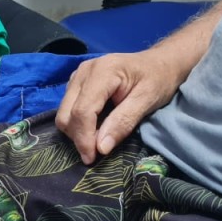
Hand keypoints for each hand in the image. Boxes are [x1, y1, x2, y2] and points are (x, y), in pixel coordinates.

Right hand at [56, 51, 182, 163]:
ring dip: (76, 132)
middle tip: (96, 152)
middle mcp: (84, 71)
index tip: (92, 158)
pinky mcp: (75, 83)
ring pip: (62, 113)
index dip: (84, 138)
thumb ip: (123, 122)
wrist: (159, 62)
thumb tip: (101, 148)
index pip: (82, 111)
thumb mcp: (147, 101)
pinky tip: (95, 126)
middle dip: (78, 137)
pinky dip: (77, 124)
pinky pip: (66, 109)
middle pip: (66, 114)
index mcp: (103, 71)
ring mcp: (77, 76)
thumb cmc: (158, 79)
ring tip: (97, 138)